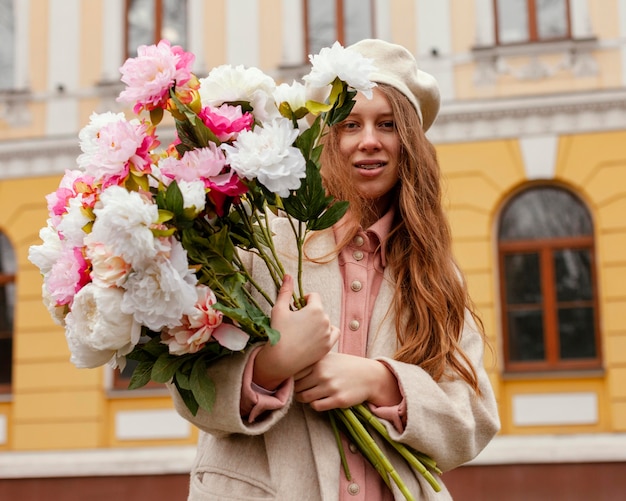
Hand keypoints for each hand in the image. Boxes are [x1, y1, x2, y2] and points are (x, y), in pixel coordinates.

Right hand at [253, 275, 339, 389]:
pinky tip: (316, 335)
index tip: (295, 307)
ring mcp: (328, 334)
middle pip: (320, 309)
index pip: (314, 296)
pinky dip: (327, 332)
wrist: (281, 359)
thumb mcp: (279, 309)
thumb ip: (285, 291)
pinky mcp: (328, 346)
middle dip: (310, 312)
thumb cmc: (278, 332)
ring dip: (318, 322)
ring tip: (304, 330)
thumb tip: (288, 275)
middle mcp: (325, 320)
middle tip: (296, 321)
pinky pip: (334, 333)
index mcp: (315, 309)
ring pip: (326, 321)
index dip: (304, 300)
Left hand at [293, 353, 401, 411]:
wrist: (370, 376)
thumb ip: (312, 362)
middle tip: (302, 389)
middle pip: (297, 386)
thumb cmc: (346, 366)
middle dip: (297, 389)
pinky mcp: (337, 400)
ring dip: (304, 398)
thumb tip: (291, 369)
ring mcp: (330, 387)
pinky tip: (320, 400)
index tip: (293, 380)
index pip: (294, 372)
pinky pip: (316, 406)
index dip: (291, 378)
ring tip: (309, 395)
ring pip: (304, 397)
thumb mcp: (329, 358)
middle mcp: (323, 374)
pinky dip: (314, 405)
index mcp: (319, 362)